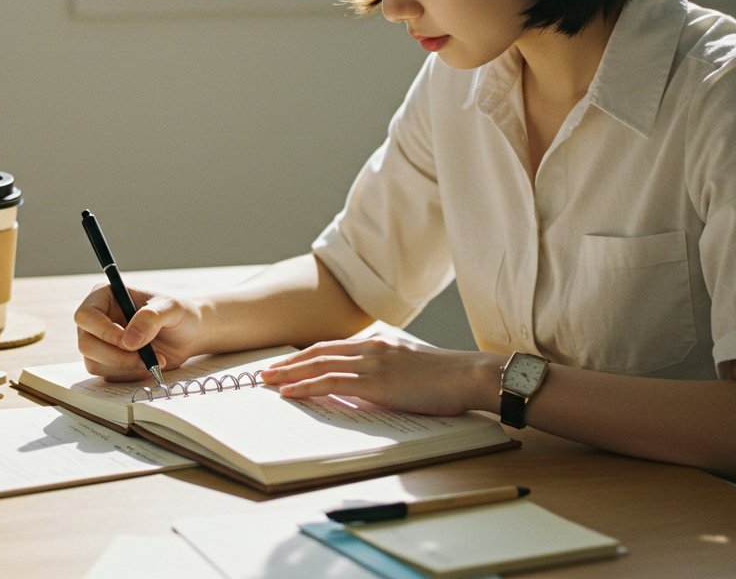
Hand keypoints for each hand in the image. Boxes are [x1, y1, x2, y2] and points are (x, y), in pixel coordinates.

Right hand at [74, 283, 202, 380]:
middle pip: (86, 344)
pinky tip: (148, 366)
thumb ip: (151, 318)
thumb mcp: (171, 308)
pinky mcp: (107, 361)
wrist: (188, 335)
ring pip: (94, 363)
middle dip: (116, 356)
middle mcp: (97, 319)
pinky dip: (129, 375)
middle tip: (145, 358)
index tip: (129, 342)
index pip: (86, 315)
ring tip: (154, 359)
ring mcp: (100, 342)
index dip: (103, 331)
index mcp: (105, 296)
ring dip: (125, 368)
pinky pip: (107, 376)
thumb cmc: (178, 314)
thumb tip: (128, 341)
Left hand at [260, 335, 502, 415]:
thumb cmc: (448, 380)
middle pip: (319, 352)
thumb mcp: (412, 368)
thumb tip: (368, 387)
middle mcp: (371, 347)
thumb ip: (388, 372)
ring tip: (267, 382)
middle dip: (289, 362)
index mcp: (380, 343)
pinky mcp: (376, 382)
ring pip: (319, 365)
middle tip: (266, 371)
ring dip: (289, 374)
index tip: (287, 364)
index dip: (307, 355)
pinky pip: (332, 382)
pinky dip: (306, 386)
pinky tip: (290, 392)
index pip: (333, 347)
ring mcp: (373, 362)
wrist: (470, 376)